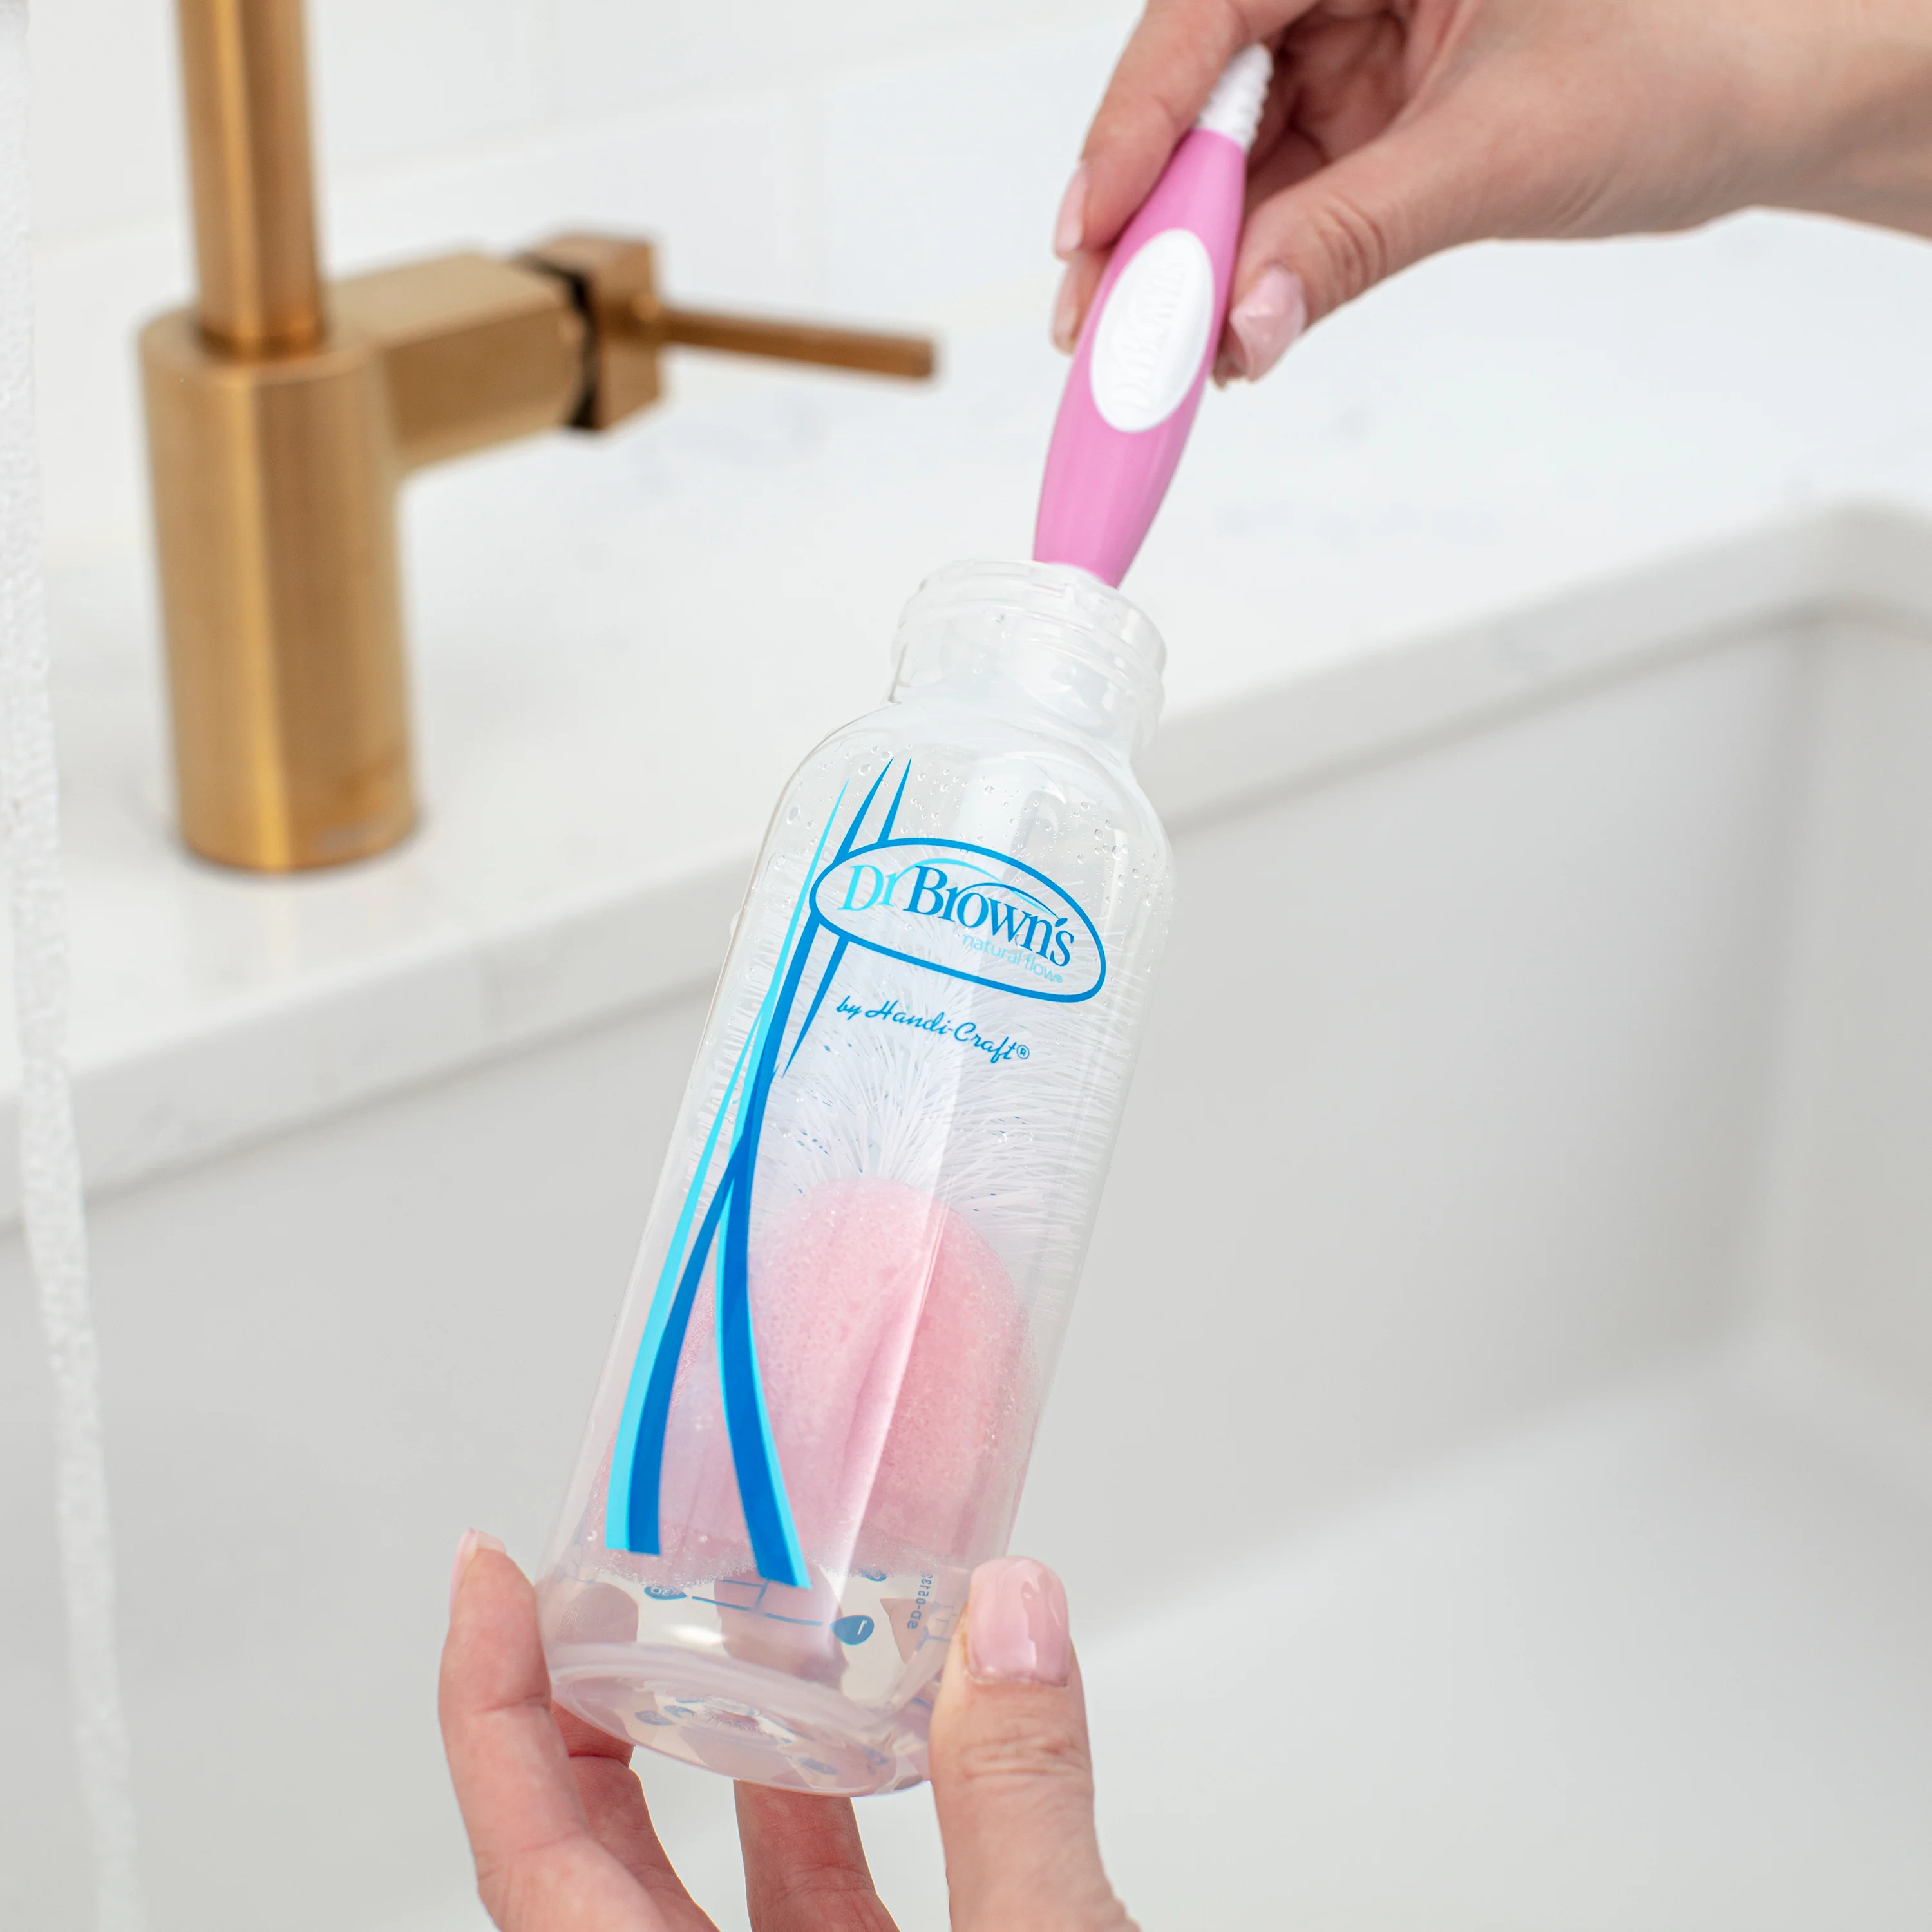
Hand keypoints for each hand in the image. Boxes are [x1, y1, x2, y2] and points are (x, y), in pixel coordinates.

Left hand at [440, 1537, 1133, 1929]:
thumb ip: (1018, 1800)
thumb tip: (1011, 1619)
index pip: (530, 1858)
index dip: (484, 1706)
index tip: (488, 1579)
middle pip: (585, 1861)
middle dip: (584, 1704)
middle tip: (594, 1582)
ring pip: (698, 1888)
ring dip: (716, 1749)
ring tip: (738, 1622)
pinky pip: (802, 1912)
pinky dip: (820, 1813)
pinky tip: (870, 1734)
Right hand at [1052, 0, 1931, 379]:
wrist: (1773, 101)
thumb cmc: (1691, 61)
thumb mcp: (1499, 150)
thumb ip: (1352, 237)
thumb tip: (1241, 326)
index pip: (1211, 9)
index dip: (1135, 125)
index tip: (1090, 231)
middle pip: (1199, 88)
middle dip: (1149, 213)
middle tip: (1100, 321)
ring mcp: (1355, 40)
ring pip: (1230, 150)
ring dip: (1192, 258)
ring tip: (1158, 353)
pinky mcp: (1369, 112)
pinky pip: (1281, 191)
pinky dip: (1250, 267)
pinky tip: (1227, 332)